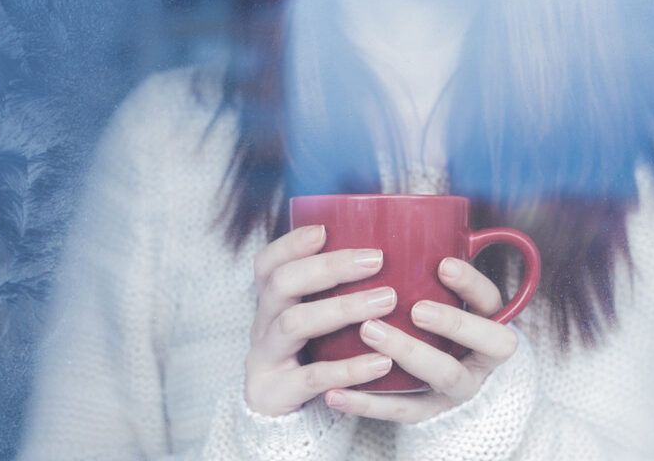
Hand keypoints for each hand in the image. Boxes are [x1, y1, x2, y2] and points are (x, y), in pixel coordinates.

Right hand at [244, 225, 397, 416]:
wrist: (281, 423)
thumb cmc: (312, 358)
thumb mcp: (315, 323)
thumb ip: (336, 294)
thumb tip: (391, 252)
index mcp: (271, 303)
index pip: (268, 263)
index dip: (291, 244)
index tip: (324, 230)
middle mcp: (263, 324)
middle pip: (282, 284)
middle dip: (328, 268)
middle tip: (376, 259)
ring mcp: (266, 358)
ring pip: (294, 324)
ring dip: (342, 308)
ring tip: (387, 300)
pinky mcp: (277, 392)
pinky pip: (313, 377)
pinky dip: (349, 368)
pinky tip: (382, 362)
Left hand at [322, 257, 517, 422]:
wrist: (438, 387)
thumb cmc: (432, 326)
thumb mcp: (441, 297)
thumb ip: (426, 268)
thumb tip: (394, 214)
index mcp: (486, 323)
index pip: (492, 302)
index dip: (473, 284)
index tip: (443, 264)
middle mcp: (479, 358)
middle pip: (485, 343)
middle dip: (453, 323)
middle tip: (415, 308)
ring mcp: (455, 389)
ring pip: (444, 375)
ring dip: (408, 353)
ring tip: (369, 332)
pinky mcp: (427, 413)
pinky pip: (400, 411)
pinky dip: (366, 404)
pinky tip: (334, 393)